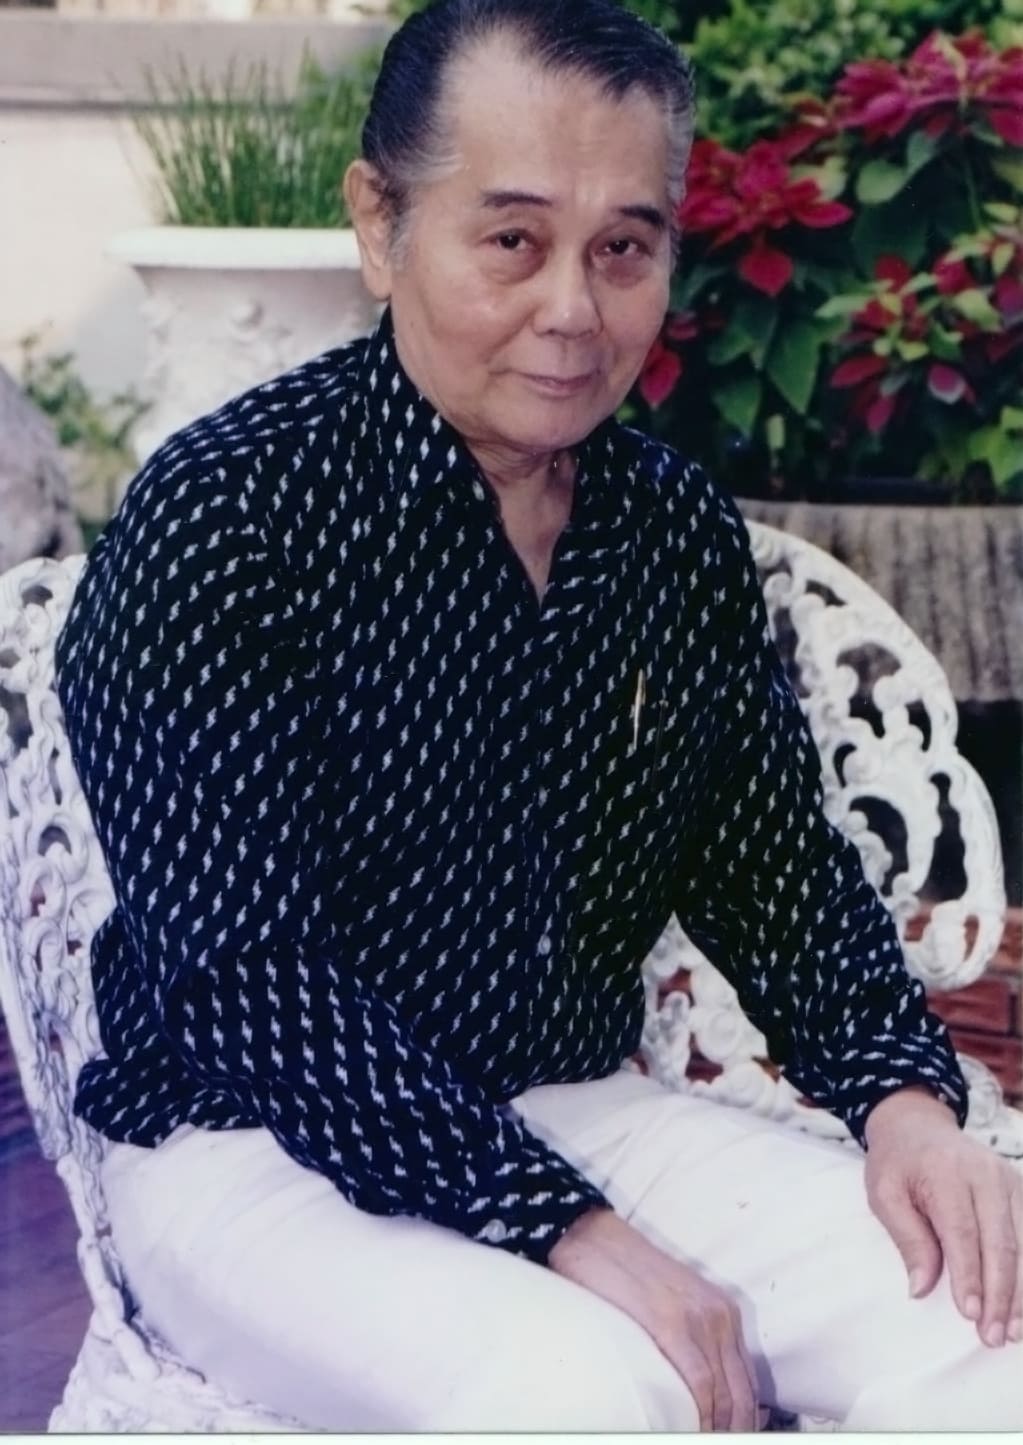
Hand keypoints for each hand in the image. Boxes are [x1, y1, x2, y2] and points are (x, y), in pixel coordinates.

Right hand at [548, 1205, 757, 1430]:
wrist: (593, 1236)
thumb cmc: (625, 1273)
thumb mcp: (673, 1303)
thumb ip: (691, 1337)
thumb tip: (700, 1390)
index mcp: (724, 1310)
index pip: (748, 1383)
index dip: (745, 1421)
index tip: (731, 1438)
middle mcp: (720, 1316)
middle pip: (742, 1395)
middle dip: (734, 1430)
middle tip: (716, 1444)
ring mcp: (698, 1319)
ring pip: (724, 1395)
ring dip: (717, 1429)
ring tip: (702, 1441)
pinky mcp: (670, 1323)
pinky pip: (699, 1384)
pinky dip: (700, 1416)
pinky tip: (689, 1430)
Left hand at [864, 1086, 1022, 1346]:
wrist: (917, 1125)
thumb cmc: (897, 1164)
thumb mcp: (884, 1193)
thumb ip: (907, 1238)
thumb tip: (920, 1288)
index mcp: (946, 1173)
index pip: (963, 1232)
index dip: (970, 1276)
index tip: (970, 1315)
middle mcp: (986, 1174)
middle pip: (1001, 1242)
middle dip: (1001, 1295)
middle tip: (994, 1337)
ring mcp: (1010, 1180)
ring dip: (1022, 1292)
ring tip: (1014, 1332)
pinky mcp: (1021, 1189)